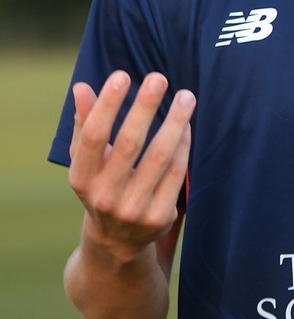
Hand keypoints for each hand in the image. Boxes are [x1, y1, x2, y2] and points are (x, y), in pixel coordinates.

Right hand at [69, 71, 195, 263]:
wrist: (116, 242)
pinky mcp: (159, 216)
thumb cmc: (101, 185)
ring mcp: (133, 209)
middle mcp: (105, 196)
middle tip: (159, 77)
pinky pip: (176, 172)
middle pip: (128, 143)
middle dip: (144, 107)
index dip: (107, 105)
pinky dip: (183, 144)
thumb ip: (84, 123)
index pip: (93, 136)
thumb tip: (81, 87)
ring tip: (185, 96)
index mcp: (81, 178)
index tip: (122, 75)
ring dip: (175, 122)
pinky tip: (187, 123)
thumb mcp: (86, 160)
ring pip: (159, 156)